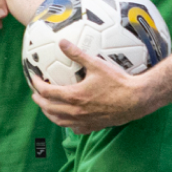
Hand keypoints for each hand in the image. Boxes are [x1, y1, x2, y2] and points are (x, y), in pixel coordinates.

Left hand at [30, 41, 157, 132]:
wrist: (136, 100)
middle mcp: (76, 111)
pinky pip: (75, 129)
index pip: (47, 92)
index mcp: (74, 96)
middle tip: (36, 94)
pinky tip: (68, 120)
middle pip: (49, 109)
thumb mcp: (96, 65)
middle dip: (40, 101)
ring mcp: (84, 121)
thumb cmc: (118, 82)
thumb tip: (62, 42)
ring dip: (50, 114)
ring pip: (60, 121)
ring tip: (47, 107)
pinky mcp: (94, 126)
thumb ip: (77, 54)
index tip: (34, 79)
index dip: (37, 85)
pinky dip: (67, 124)